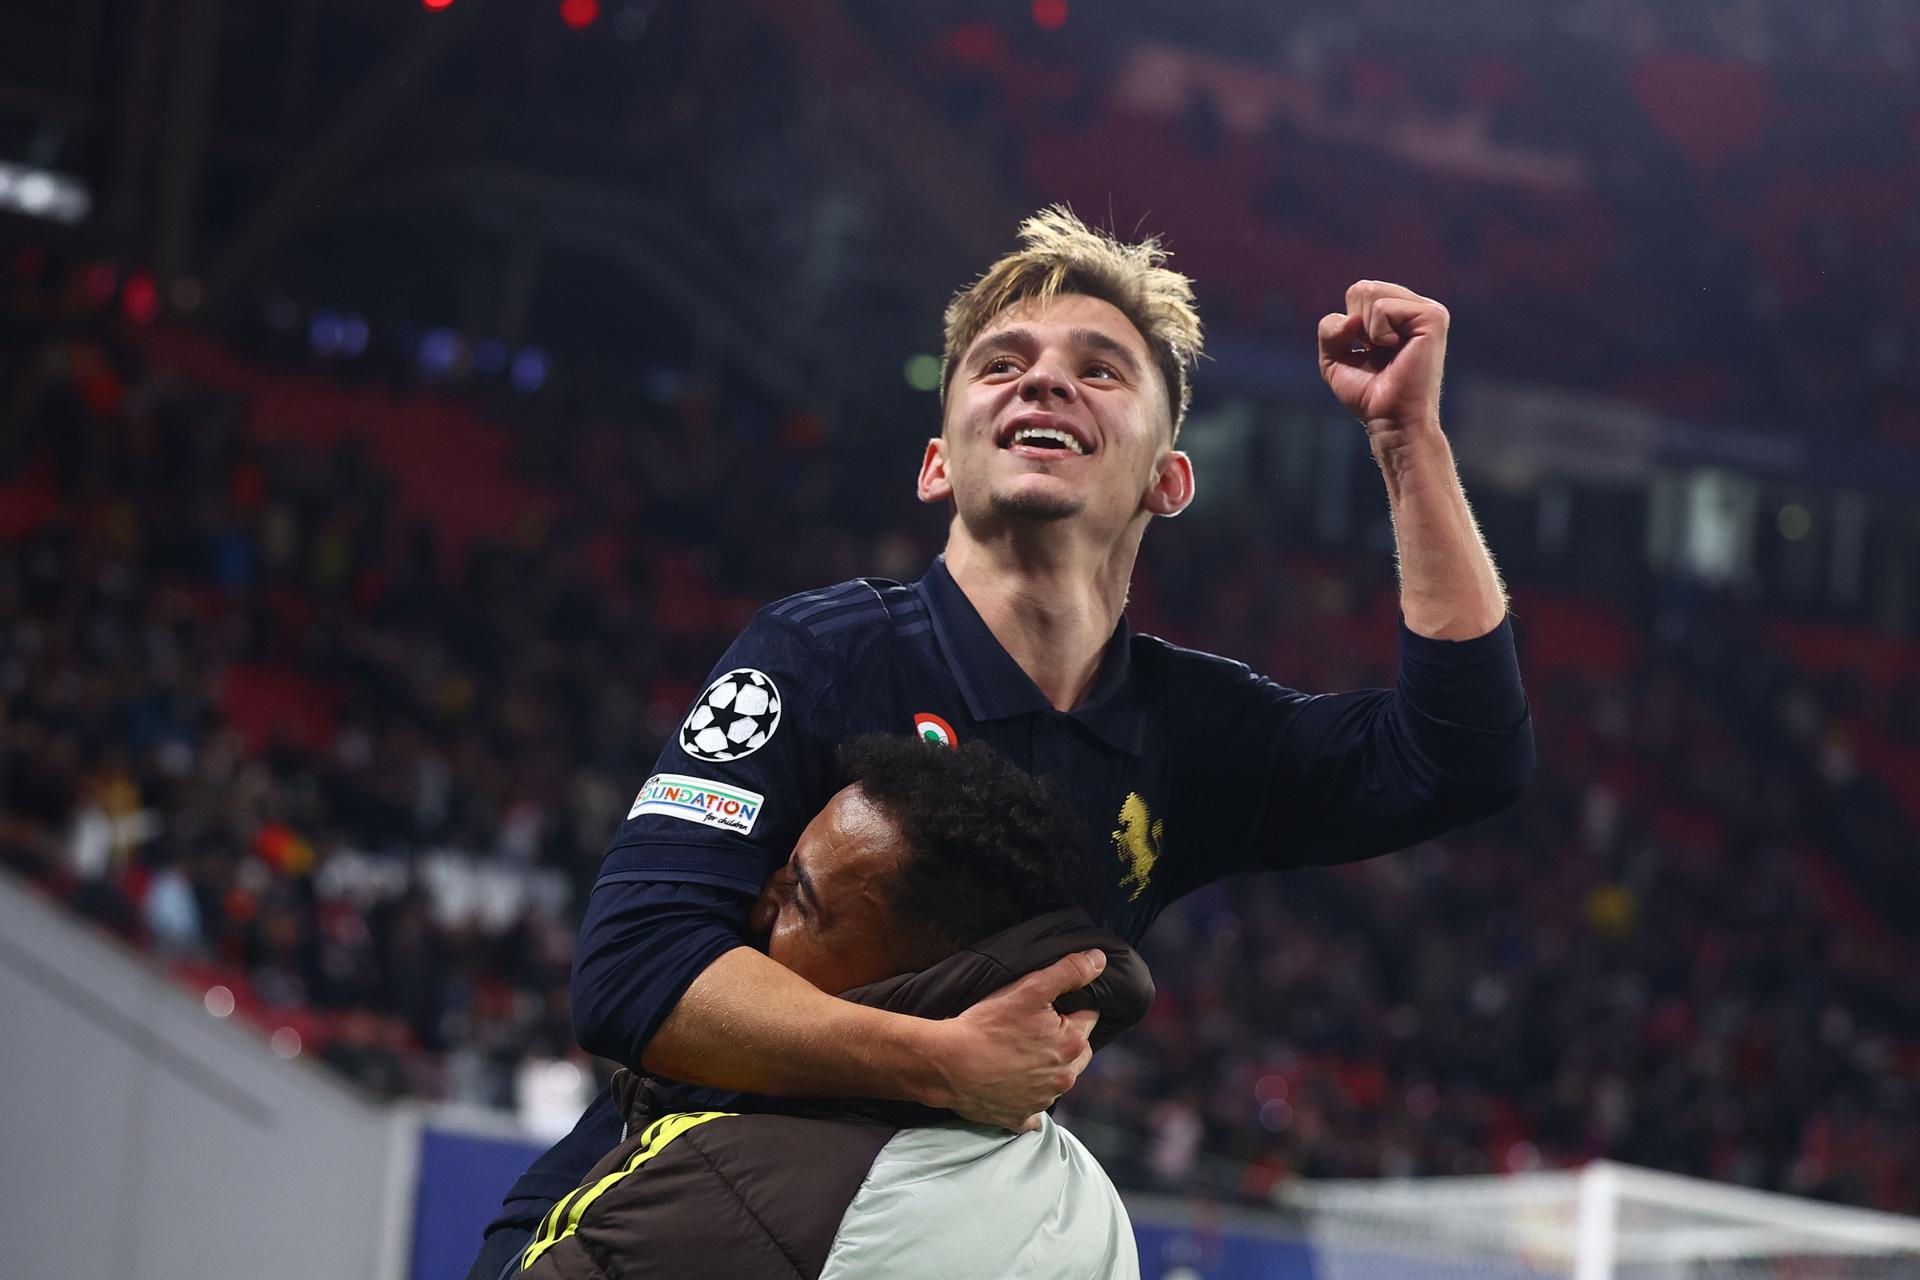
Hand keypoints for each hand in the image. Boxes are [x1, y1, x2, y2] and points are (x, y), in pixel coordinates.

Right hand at [918, 948, 1105, 1132]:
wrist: (947, 1063)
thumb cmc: (988, 1025)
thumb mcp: (1030, 988)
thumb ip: (1069, 972)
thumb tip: (1099, 960)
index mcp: (1072, 1044)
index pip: (1089, 1017)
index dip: (1070, 1007)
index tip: (1048, 1005)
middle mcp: (1064, 1078)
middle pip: (1078, 1052)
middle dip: (1065, 1039)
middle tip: (1034, 1028)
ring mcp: (1042, 1101)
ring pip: (1056, 1080)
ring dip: (1046, 1069)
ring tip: (1019, 1053)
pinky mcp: (1019, 1117)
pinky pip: (1031, 1111)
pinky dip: (1025, 1099)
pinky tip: (1010, 1085)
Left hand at [1318, 281, 1450, 436]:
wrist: (1391, 420)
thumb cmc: (1368, 394)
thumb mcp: (1334, 358)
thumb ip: (1330, 329)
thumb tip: (1352, 319)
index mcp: (1399, 312)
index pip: (1359, 292)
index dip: (1349, 325)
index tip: (1368, 352)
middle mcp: (1416, 307)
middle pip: (1362, 288)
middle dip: (1356, 325)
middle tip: (1377, 353)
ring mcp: (1428, 310)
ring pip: (1371, 293)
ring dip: (1367, 331)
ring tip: (1389, 352)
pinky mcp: (1433, 318)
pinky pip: (1383, 308)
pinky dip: (1378, 334)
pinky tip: (1397, 350)